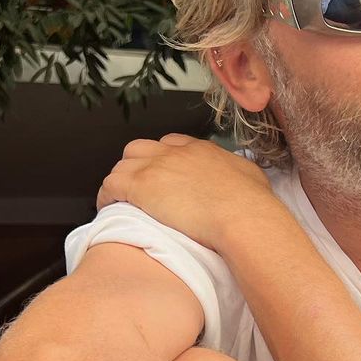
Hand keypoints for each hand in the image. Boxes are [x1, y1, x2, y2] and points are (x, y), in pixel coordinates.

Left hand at [97, 134, 272, 251]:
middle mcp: (176, 153)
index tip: (164, 175)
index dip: (163, 159)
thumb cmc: (253, 205)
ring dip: (121, 181)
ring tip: (121, 200)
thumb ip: (238, 173)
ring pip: (123, 165)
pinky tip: (109, 207)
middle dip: (137, 166)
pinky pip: (111, 184)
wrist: (243, 216)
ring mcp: (156, 167)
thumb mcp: (251, 178)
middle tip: (140, 188)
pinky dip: (107, 195)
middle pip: (142, 149)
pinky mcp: (141, 186)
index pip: (171, 144)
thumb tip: (239, 177)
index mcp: (201, 150)